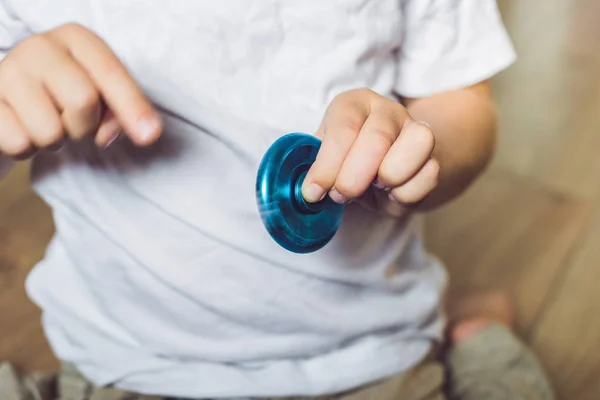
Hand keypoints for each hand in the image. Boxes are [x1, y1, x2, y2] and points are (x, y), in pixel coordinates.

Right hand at [0, 23, 161, 158]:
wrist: (8, 104)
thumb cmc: (63, 100)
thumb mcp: (99, 99)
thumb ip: (119, 113)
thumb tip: (118, 134)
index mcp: (76, 39)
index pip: (111, 74)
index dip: (133, 107)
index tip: (150, 136)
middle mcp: (40, 46)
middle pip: (83, 100)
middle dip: (86, 127)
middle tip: (75, 125)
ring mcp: (7, 70)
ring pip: (51, 130)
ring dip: (55, 141)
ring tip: (47, 124)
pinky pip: (20, 143)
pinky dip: (28, 149)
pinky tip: (23, 130)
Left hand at [302, 88, 439, 216]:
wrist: (381, 173)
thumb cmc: (345, 164)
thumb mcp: (323, 160)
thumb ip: (313, 170)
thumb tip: (308, 191)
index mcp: (354, 103)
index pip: (343, 129)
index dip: (327, 166)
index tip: (314, 193)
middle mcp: (387, 110)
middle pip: (378, 138)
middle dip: (354, 178)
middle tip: (341, 195)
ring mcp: (415, 130)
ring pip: (417, 144)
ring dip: (390, 178)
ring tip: (373, 188)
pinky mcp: (433, 155)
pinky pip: (430, 174)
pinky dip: (407, 193)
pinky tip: (392, 193)